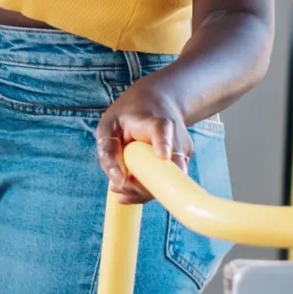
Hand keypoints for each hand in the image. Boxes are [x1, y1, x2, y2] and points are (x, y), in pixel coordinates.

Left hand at [96, 77, 190, 204]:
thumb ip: (108, 150)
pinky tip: (134, 176)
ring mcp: (183, 152)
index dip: (163, 144)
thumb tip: (118, 181)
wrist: (159, 103)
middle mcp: (175, 138)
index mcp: (155, 122)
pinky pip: (165, 182)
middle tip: (117, 189)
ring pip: (166, 183)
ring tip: (121, 183)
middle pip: (166, 171)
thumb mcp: (109, 125)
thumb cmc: (129, 116)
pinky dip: (148, 185)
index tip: (162, 156)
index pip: (162, 131)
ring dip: (142, 189)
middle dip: (141, 188)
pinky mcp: (184, 163)